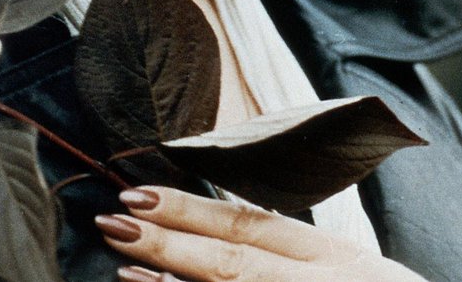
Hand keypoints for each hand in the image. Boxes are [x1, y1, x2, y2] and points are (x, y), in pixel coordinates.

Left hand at [95, 186, 427, 281]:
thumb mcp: (347, 270)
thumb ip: (292, 251)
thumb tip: (218, 235)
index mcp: (334, 255)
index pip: (252, 223)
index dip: (193, 206)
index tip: (139, 188)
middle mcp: (326, 280)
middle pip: (239, 258)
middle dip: (171, 238)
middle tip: (114, 217)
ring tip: (124, 268)